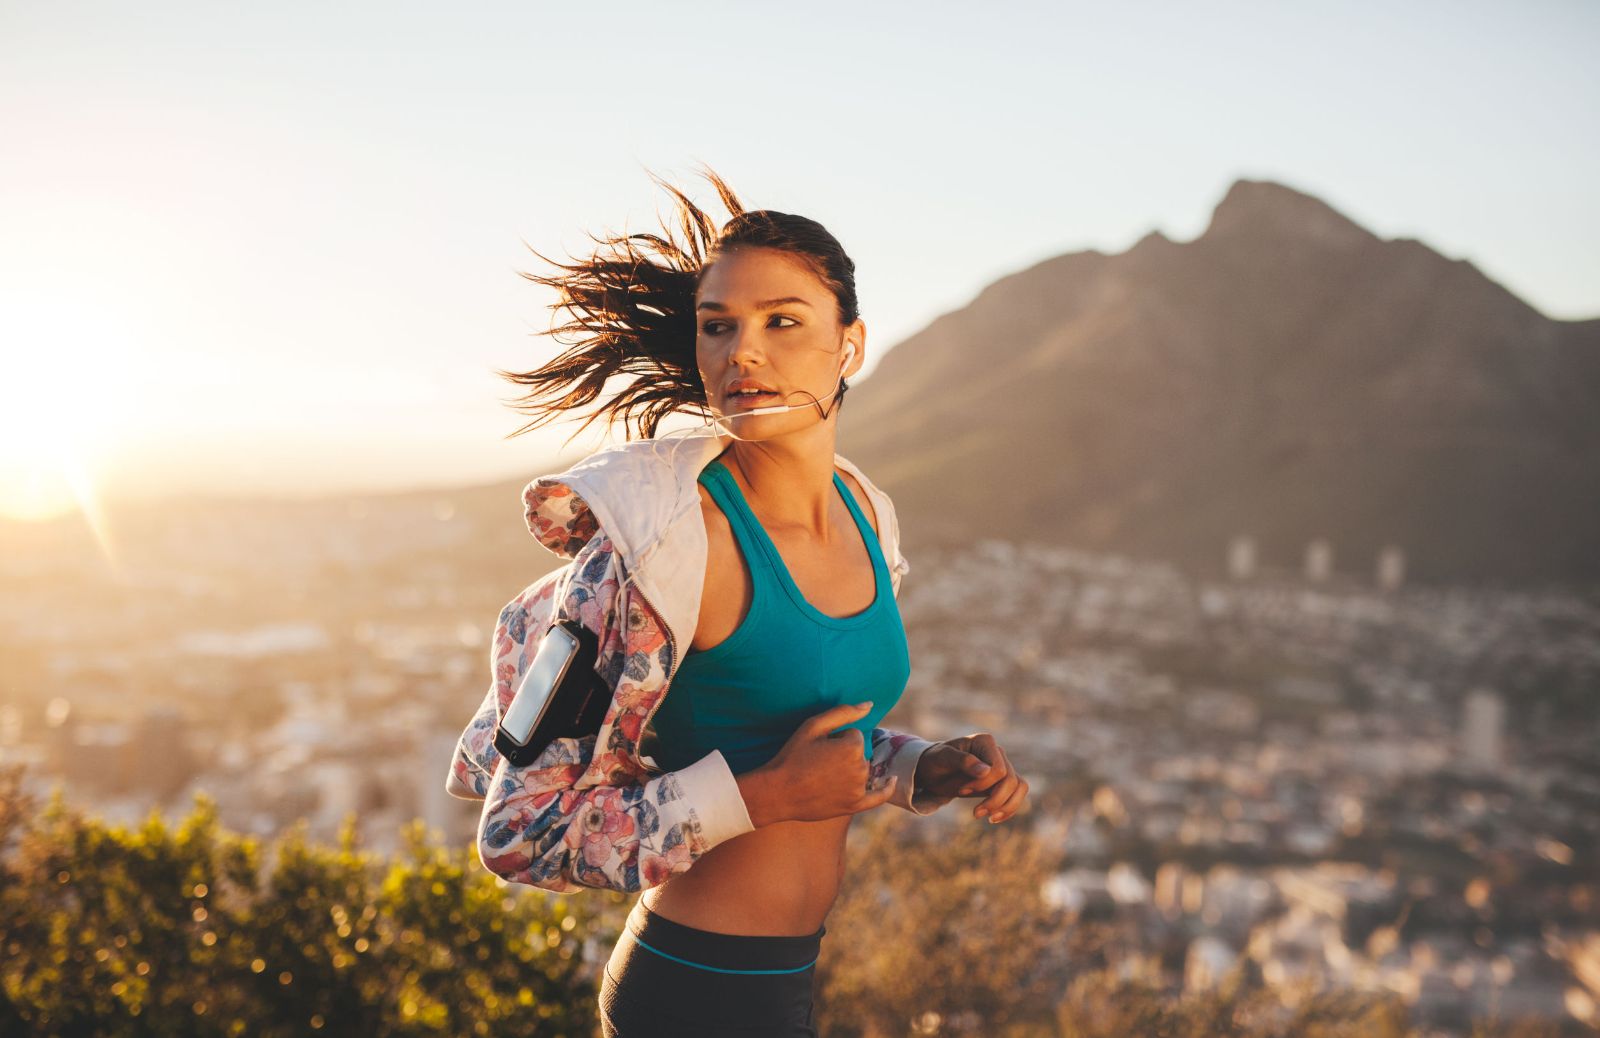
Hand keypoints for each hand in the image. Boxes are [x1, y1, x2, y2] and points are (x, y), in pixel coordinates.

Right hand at [750, 702, 898, 824]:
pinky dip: (887, 789)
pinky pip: (878, 796)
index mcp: (853, 747)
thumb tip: (870, 704)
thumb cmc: (793, 756)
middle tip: (817, 763)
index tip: (818, 748)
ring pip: (862, 770)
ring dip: (849, 770)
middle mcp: (861, 768)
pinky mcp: (855, 805)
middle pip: (859, 753)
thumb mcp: (813, 726)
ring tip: (822, 776)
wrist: (778, 792)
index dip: (835, 739)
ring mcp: (859, 789)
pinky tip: (892, 781)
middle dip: (843, 754)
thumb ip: (844, 712)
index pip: (853, 735)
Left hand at [915, 733, 1028, 823]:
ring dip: (1006, 806)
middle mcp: (997, 752)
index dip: (983, 785)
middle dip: (995, 800)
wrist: (934, 771)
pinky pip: (1017, 794)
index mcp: (984, 742)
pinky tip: (993, 818)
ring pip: (1020, 787)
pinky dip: (1009, 808)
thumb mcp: (942, 758)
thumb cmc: (936, 761)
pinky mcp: (1002, 781)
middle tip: (975, 813)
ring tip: (988, 818)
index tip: (961, 790)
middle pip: (1011, 780)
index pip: (998, 769)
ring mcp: (1002, 766)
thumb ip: (962, 761)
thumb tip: (986, 770)